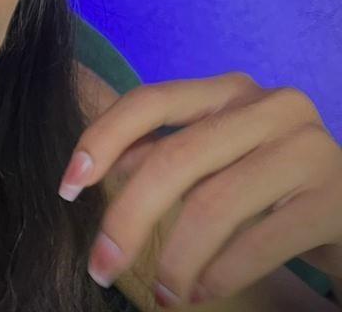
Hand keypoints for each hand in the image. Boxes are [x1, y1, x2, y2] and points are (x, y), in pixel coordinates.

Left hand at [57, 71, 341, 307]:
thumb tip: (97, 170)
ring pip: (213, 205)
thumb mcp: (217, 164)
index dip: (101, 140)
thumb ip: (163, 156)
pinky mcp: (337, 200)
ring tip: (163, 292)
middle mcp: (272, 107)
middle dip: (127, 220)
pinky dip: (219, 273)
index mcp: (231, 91)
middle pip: (174, 160)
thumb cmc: (275, 191)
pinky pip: (258, 242)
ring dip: (175, 259)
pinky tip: (200, 291)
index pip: (149, 101)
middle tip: (100, 267)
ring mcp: (309, 148)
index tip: (67, 187)